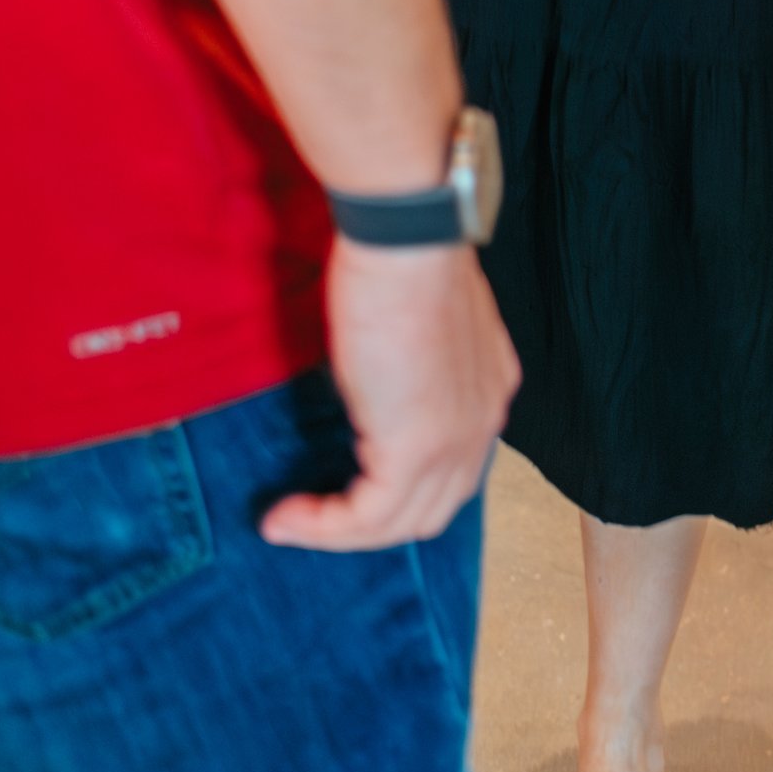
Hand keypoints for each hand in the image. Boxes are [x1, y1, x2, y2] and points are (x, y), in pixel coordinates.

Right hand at [258, 236, 518, 549]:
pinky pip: (365, 518)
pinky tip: (283, 518)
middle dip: (372, 523)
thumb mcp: (414, 321)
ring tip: (286, 523)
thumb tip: (370, 388)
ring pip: (399, 523)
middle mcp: (483, 422)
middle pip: (431, 507)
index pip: (453, 467)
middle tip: (315, 515)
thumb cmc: (400, 256)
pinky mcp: (413, 451)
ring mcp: (454, 441)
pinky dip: (321, 527)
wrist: (405, 238)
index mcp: (489, 387)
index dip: (403, 487)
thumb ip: (408, 364)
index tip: (347, 483)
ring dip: (336, 533)